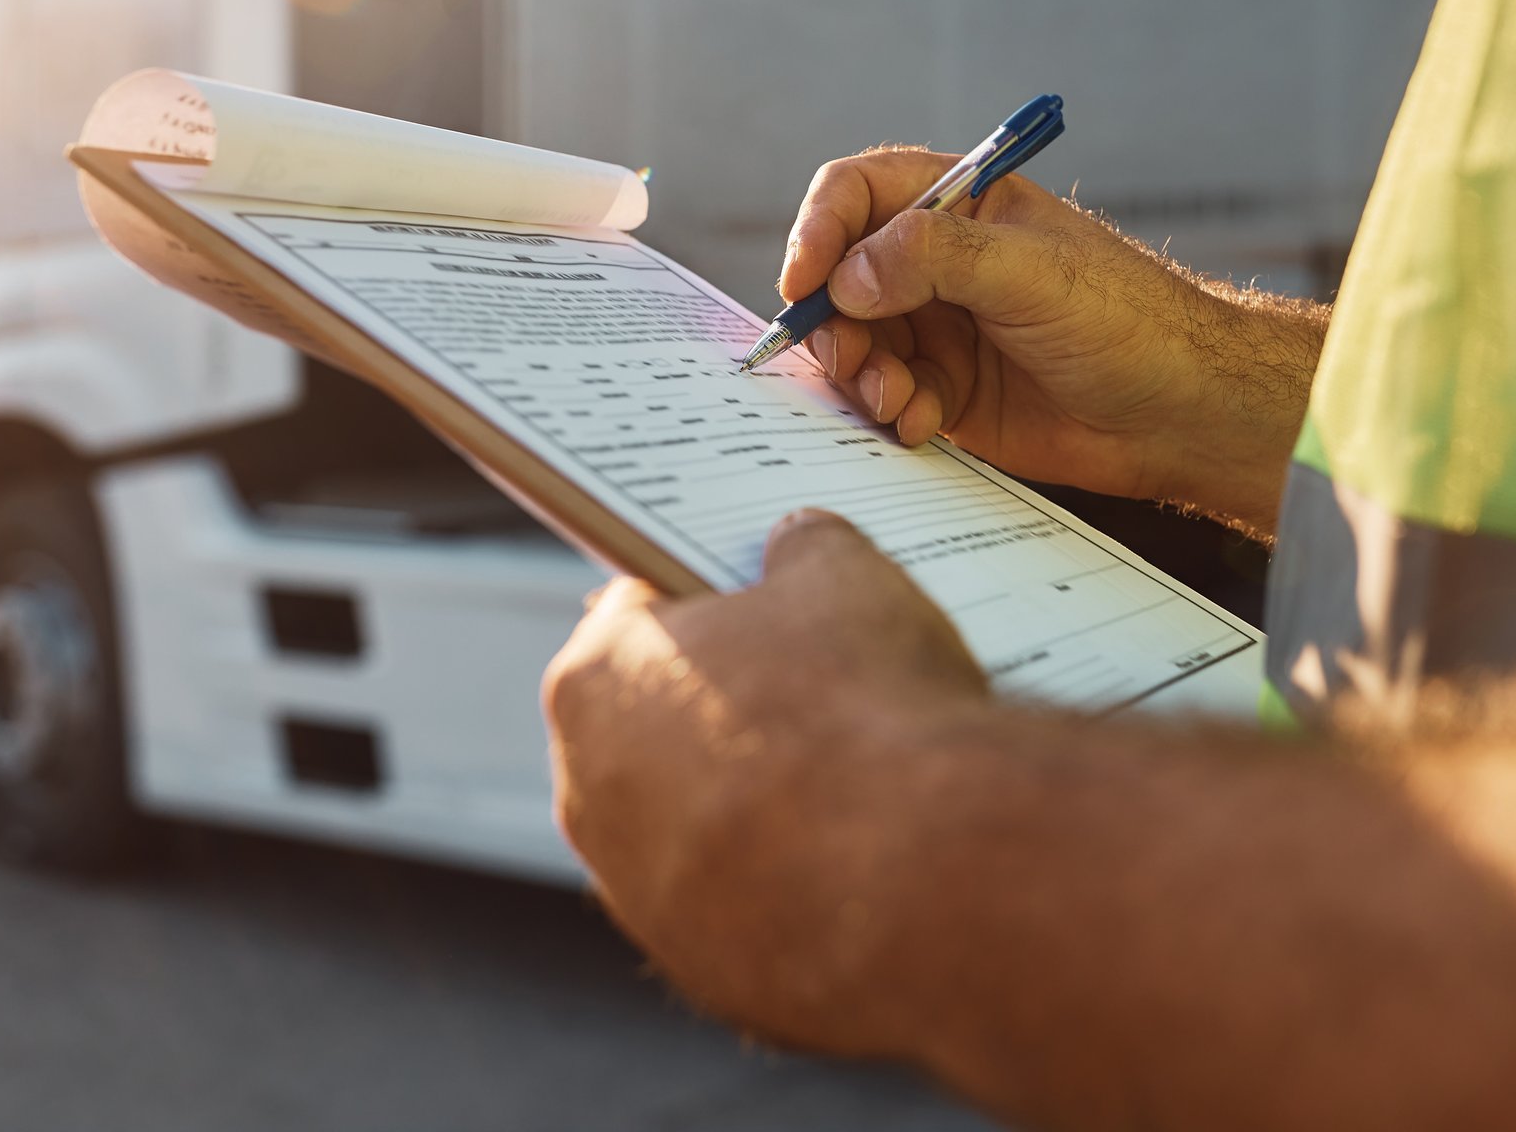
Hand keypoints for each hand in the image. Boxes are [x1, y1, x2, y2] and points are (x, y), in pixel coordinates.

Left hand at [542, 510, 989, 1052]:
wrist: (925, 875)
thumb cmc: (865, 709)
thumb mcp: (845, 576)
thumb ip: (805, 548)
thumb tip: (803, 543)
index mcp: (595, 679)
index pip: (636, 613)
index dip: (705, 596)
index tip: (754, 596)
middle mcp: (590, 795)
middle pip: (655, 726)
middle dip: (724, 705)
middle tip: (815, 686)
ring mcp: (644, 898)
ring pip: (693, 831)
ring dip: (752, 808)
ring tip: (852, 781)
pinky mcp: (706, 973)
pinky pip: (743, 912)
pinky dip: (788, 889)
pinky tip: (863, 862)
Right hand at [781, 150, 1326, 531]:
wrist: (1181, 413)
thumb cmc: (1129, 321)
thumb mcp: (1032, 272)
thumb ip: (936, 259)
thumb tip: (847, 276)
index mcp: (961, 205)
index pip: (858, 194)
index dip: (820, 231)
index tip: (807, 283)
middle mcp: (938, 263)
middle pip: (840, 277)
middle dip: (834, 322)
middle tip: (854, 360)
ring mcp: (939, 328)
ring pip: (854, 343)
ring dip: (860, 374)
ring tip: (897, 401)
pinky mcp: (946, 391)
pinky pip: (885, 397)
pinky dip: (889, 413)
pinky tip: (922, 425)